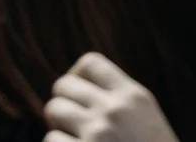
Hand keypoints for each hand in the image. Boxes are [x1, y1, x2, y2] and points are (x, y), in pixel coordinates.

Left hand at [44, 53, 180, 141]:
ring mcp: (97, 133)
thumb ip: (118, 99)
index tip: (78, 95)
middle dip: (62, 103)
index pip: (90, 63)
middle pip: (63, 85)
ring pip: (53, 111)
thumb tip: (77, 89)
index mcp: (133, 95)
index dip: (75, 77)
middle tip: (70, 122)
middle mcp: (114, 109)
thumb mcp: (145, 116)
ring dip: (57, 127)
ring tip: (72, 139)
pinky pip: (50, 141)